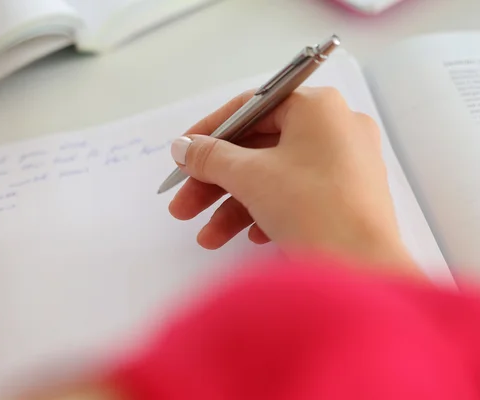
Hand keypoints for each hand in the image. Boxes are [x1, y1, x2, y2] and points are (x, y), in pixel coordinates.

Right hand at [169, 87, 415, 267]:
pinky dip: (267, 213)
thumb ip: (210, 156)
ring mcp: (346, 164)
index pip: (251, 107)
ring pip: (275, 177)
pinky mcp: (349, 197)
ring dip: (234, 206)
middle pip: (258, 148)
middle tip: (182, 207)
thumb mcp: (250, 176)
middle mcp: (336, 127)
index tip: (181, 156)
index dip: (209, 133)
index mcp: (317, 106)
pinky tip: (250, 238)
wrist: (365, 270)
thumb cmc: (308, 206)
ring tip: (207, 239)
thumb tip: (181, 146)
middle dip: (215, 182)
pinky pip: (297, 195)